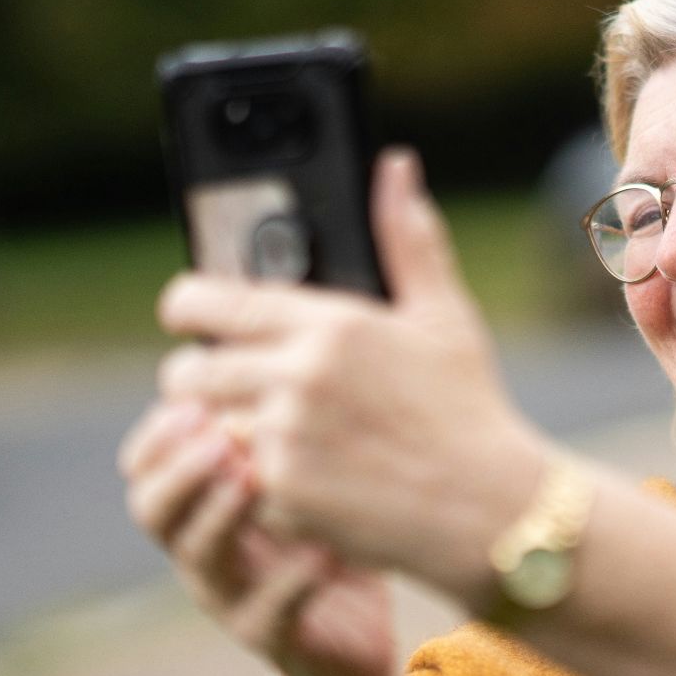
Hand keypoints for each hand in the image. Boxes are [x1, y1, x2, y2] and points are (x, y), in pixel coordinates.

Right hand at [117, 400, 396, 675]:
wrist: (357, 645)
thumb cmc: (331, 541)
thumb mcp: (307, 477)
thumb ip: (287, 421)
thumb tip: (283, 331)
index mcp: (204, 506)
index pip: (148, 464)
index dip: (160, 431)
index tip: (192, 391)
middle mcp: (206, 551)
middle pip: (154, 508)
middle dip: (178, 467)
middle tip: (213, 432)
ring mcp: (233, 598)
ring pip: (201, 557)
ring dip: (223, 512)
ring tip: (254, 476)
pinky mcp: (274, 639)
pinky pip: (269, 612)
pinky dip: (293, 579)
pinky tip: (322, 550)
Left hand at [152, 148, 545, 606]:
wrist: (490, 509)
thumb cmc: (468, 408)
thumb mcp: (444, 316)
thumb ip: (407, 238)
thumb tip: (395, 166)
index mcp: (330, 325)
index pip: (204, 301)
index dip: (186, 307)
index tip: (191, 315)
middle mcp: (297, 378)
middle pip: (186, 373)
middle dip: (201, 379)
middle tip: (237, 386)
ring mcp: (284, 441)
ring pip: (210, 431)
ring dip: (232, 433)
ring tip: (284, 435)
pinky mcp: (282, 497)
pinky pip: (239, 482)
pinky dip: (265, 484)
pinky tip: (313, 480)